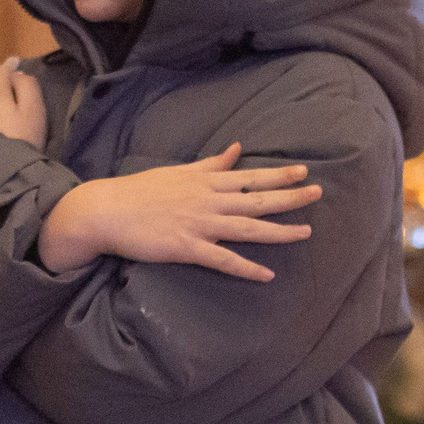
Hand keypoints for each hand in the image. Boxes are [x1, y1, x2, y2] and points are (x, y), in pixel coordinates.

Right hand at [36, 145, 320, 278]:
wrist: (105, 211)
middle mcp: (206, 200)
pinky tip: (267, 275)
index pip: (248, 176)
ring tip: (305, 232)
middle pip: (255, 199)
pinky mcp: (185, 247)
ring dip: (278, 231)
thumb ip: (209, 164)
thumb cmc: (138, 192)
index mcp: (204, 181)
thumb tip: (235, 149)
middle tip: (317, 193)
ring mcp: (197, 224)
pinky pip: (222, 260)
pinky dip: (246, 268)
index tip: (303, 171)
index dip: (278, 175)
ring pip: (246, 228)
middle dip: (289, 196)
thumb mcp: (177, 172)